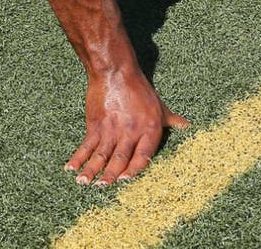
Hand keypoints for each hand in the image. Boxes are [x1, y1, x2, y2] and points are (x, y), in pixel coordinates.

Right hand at [69, 69, 188, 184]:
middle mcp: (129, 132)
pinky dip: (78, 156)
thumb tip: (189, 127)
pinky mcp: (95, 124)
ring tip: (83, 183)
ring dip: (91, 170)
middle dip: (110, 175)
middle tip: (102, 188)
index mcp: (148, 130)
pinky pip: (86, 144)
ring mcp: (110, 129)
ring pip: (101, 154)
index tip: (126, 181)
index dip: (134, 170)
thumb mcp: (160, 106)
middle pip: (119, 158)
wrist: (115, 72)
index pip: (143, 156)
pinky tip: (71, 167)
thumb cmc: (139, 89)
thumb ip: (172, 120)